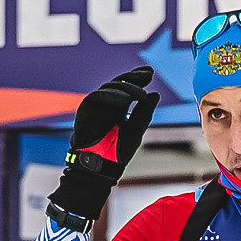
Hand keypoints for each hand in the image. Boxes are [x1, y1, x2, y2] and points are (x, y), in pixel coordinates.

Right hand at [49, 66, 157, 226]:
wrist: (101, 167)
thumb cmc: (117, 153)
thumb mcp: (136, 130)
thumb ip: (144, 113)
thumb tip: (155, 94)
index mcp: (118, 108)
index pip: (128, 88)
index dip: (138, 79)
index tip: (150, 72)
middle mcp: (106, 105)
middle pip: (119, 84)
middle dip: (133, 79)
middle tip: (147, 75)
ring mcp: (96, 107)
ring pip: (109, 88)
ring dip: (126, 89)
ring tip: (140, 94)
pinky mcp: (85, 111)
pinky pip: (97, 97)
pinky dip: (111, 96)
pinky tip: (124, 99)